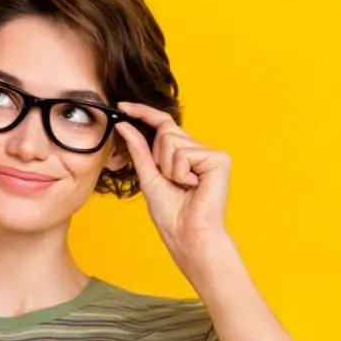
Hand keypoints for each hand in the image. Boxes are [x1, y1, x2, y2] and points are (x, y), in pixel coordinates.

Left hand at [113, 102, 232, 258]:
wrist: (188, 235)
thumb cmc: (171, 214)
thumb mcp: (148, 175)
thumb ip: (138, 148)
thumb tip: (124, 123)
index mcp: (183, 154)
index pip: (163, 124)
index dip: (143, 113)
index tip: (121, 106)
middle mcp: (198, 150)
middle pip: (165, 131)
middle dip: (157, 157)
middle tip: (170, 181)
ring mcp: (210, 154)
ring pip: (172, 141)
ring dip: (168, 168)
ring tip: (183, 186)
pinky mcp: (219, 158)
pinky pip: (184, 153)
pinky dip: (180, 172)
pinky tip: (193, 186)